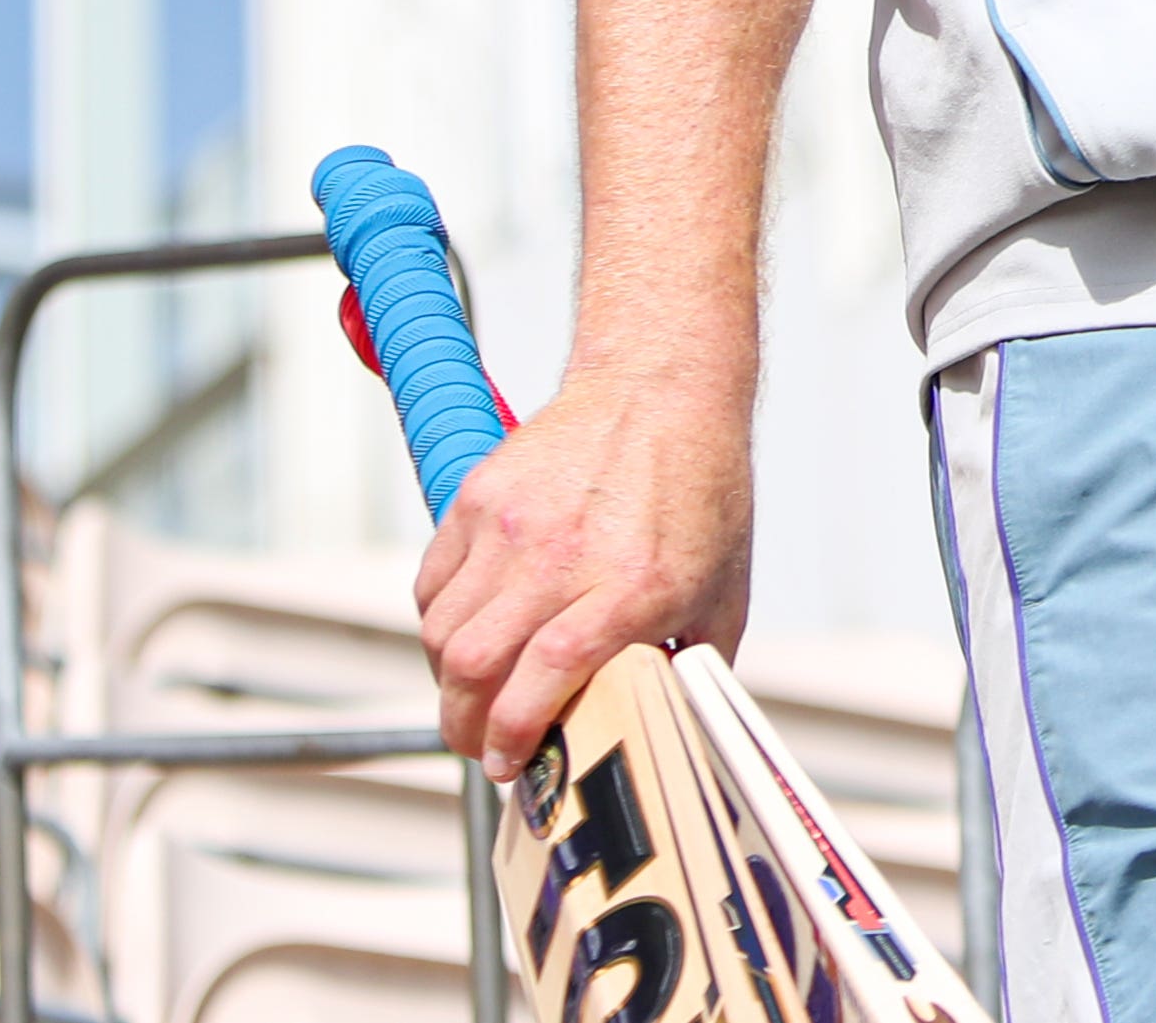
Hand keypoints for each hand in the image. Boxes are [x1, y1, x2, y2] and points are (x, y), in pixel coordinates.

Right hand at [413, 372, 753, 778]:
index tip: (511, 765)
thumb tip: (676, 732)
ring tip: (473, 697)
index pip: (545, 679)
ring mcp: (512, 526)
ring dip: (449, 682)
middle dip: (466, 727)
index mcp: (631, 585)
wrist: (662, 390)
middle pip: (476, 666)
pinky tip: (465, 639)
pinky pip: (432, 586)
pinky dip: (438, 626)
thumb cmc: (698, 487)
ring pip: (443, 633)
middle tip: (479, 745)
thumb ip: (694, 665)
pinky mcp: (479, 500)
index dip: (516, 735)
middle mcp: (563, 556)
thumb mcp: (723, 589)